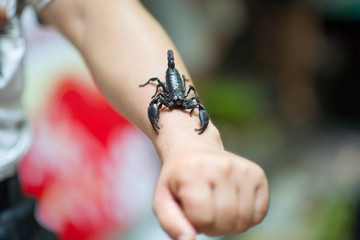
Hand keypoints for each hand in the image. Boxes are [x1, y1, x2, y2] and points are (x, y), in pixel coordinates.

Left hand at [152, 128, 268, 239]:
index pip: (204, 219)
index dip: (197, 224)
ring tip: (217, 208)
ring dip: (230, 224)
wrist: (194, 149)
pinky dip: (246, 218)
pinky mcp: (257, 174)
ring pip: (244, 220)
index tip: (191, 210)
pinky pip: (259, 213)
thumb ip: (171, 223)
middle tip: (204, 212)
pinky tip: (232, 205)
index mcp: (194, 171)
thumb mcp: (163, 199)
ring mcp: (242, 169)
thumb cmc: (178, 178)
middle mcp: (221, 166)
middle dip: (214, 227)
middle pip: (226, 221)